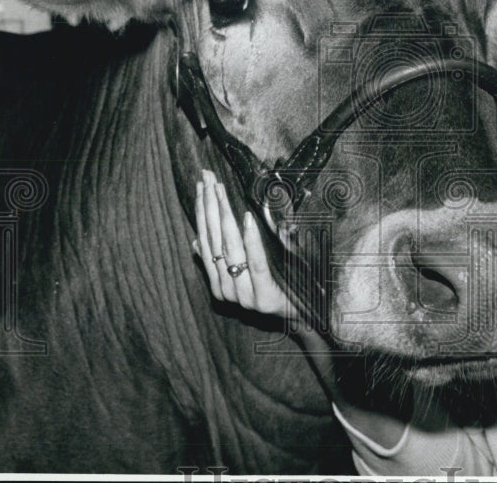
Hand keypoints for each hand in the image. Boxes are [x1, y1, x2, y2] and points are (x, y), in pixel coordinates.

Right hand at [192, 169, 295, 316]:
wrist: (299, 319)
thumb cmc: (275, 289)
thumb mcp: (246, 272)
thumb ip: (220, 259)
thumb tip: (196, 241)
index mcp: (218, 282)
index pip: (205, 239)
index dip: (202, 210)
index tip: (201, 185)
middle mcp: (225, 289)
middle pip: (215, 239)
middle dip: (211, 205)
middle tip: (208, 178)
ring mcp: (243, 295)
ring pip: (230, 248)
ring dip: (225, 216)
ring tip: (221, 191)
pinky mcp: (264, 297)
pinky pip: (255, 264)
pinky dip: (251, 240)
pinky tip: (246, 219)